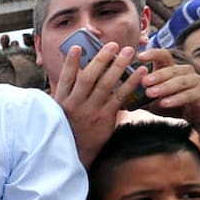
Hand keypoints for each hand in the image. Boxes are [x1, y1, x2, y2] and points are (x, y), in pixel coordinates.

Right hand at [52, 41, 145, 165]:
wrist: (75, 154)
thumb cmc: (67, 129)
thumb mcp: (59, 111)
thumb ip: (65, 92)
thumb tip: (72, 71)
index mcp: (61, 102)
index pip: (66, 78)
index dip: (71, 62)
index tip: (77, 47)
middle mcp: (74, 104)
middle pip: (88, 77)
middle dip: (101, 59)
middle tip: (113, 45)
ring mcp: (90, 111)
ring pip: (105, 84)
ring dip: (118, 66)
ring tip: (129, 52)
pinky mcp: (105, 118)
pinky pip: (120, 97)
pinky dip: (130, 83)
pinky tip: (141, 73)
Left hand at [139, 47, 199, 127]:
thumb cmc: (174, 102)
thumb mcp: (154, 100)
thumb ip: (138, 98)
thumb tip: (114, 100)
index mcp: (171, 69)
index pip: (163, 55)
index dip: (152, 54)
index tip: (139, 56)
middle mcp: (184, 71)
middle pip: (170, 69)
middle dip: (156, 75)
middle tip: (143, 81)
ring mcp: (194, 81)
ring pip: (179, 81)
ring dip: (164, 87)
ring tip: (151, 93)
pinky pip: (188, 95)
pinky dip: (176, 99)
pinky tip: (164, 103)